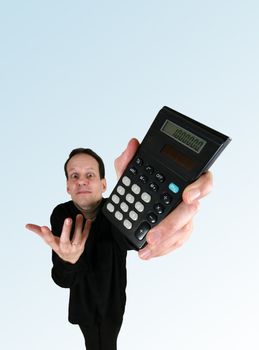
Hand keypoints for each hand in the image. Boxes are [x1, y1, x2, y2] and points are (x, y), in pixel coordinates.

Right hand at [26, 214, 90, 263]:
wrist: (71, 260)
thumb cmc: (58, 246)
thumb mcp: (49, 241)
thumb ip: (39, 232)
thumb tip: (27, 225)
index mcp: (55, 246)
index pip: (49, 240)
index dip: (46, 234)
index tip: (43, 227)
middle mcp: (64, 247)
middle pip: (65, 239)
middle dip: (66, 230)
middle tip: (68, 219)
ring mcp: (74, 247)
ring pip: (78, 236)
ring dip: (79, 226)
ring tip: (79, 215)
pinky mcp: (82, 245)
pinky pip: (86, 236)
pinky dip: (87, 228)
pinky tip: (88, 220)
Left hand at [115, 138, 212, 259]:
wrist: (131, 206)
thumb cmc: (137, 187)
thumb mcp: (128, 173)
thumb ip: (129, 160)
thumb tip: (132, 145)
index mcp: (182, 180)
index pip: (203, 180)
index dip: (200, 188)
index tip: (186, 196)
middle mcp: (187, 199)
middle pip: (191, 211)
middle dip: (172, 223)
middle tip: (153, 234)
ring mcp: (185, 217)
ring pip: (184, 230)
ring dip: (166, 241)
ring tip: (147, 246)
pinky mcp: (180, 232)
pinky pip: (177, 242)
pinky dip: (163, 249)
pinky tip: (148, 252)